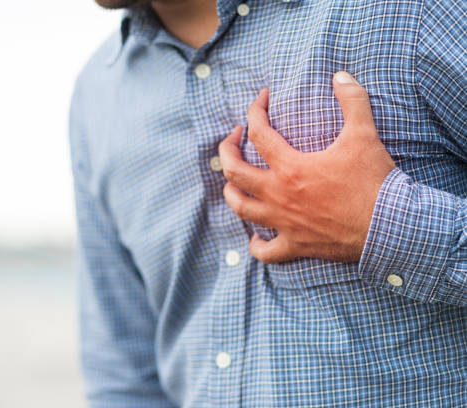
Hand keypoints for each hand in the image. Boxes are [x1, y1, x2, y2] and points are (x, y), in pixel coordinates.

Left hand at [218, 71, 396, 263]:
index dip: (254, 111)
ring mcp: (283, 222)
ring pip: (241, 208)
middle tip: (234, 139)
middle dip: (227, 150)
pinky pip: (266, 252)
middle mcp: (279, 195)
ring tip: (234, 182)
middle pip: (234, 172)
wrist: (390, 227)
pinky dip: (256, 246)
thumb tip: (341, 75)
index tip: (261, 100)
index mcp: (290, 167)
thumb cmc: (374, 182)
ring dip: (232, 192)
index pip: (258, 133)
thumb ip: (353, 100)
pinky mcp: (296, 245)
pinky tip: (255, 237)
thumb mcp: (364, 135)